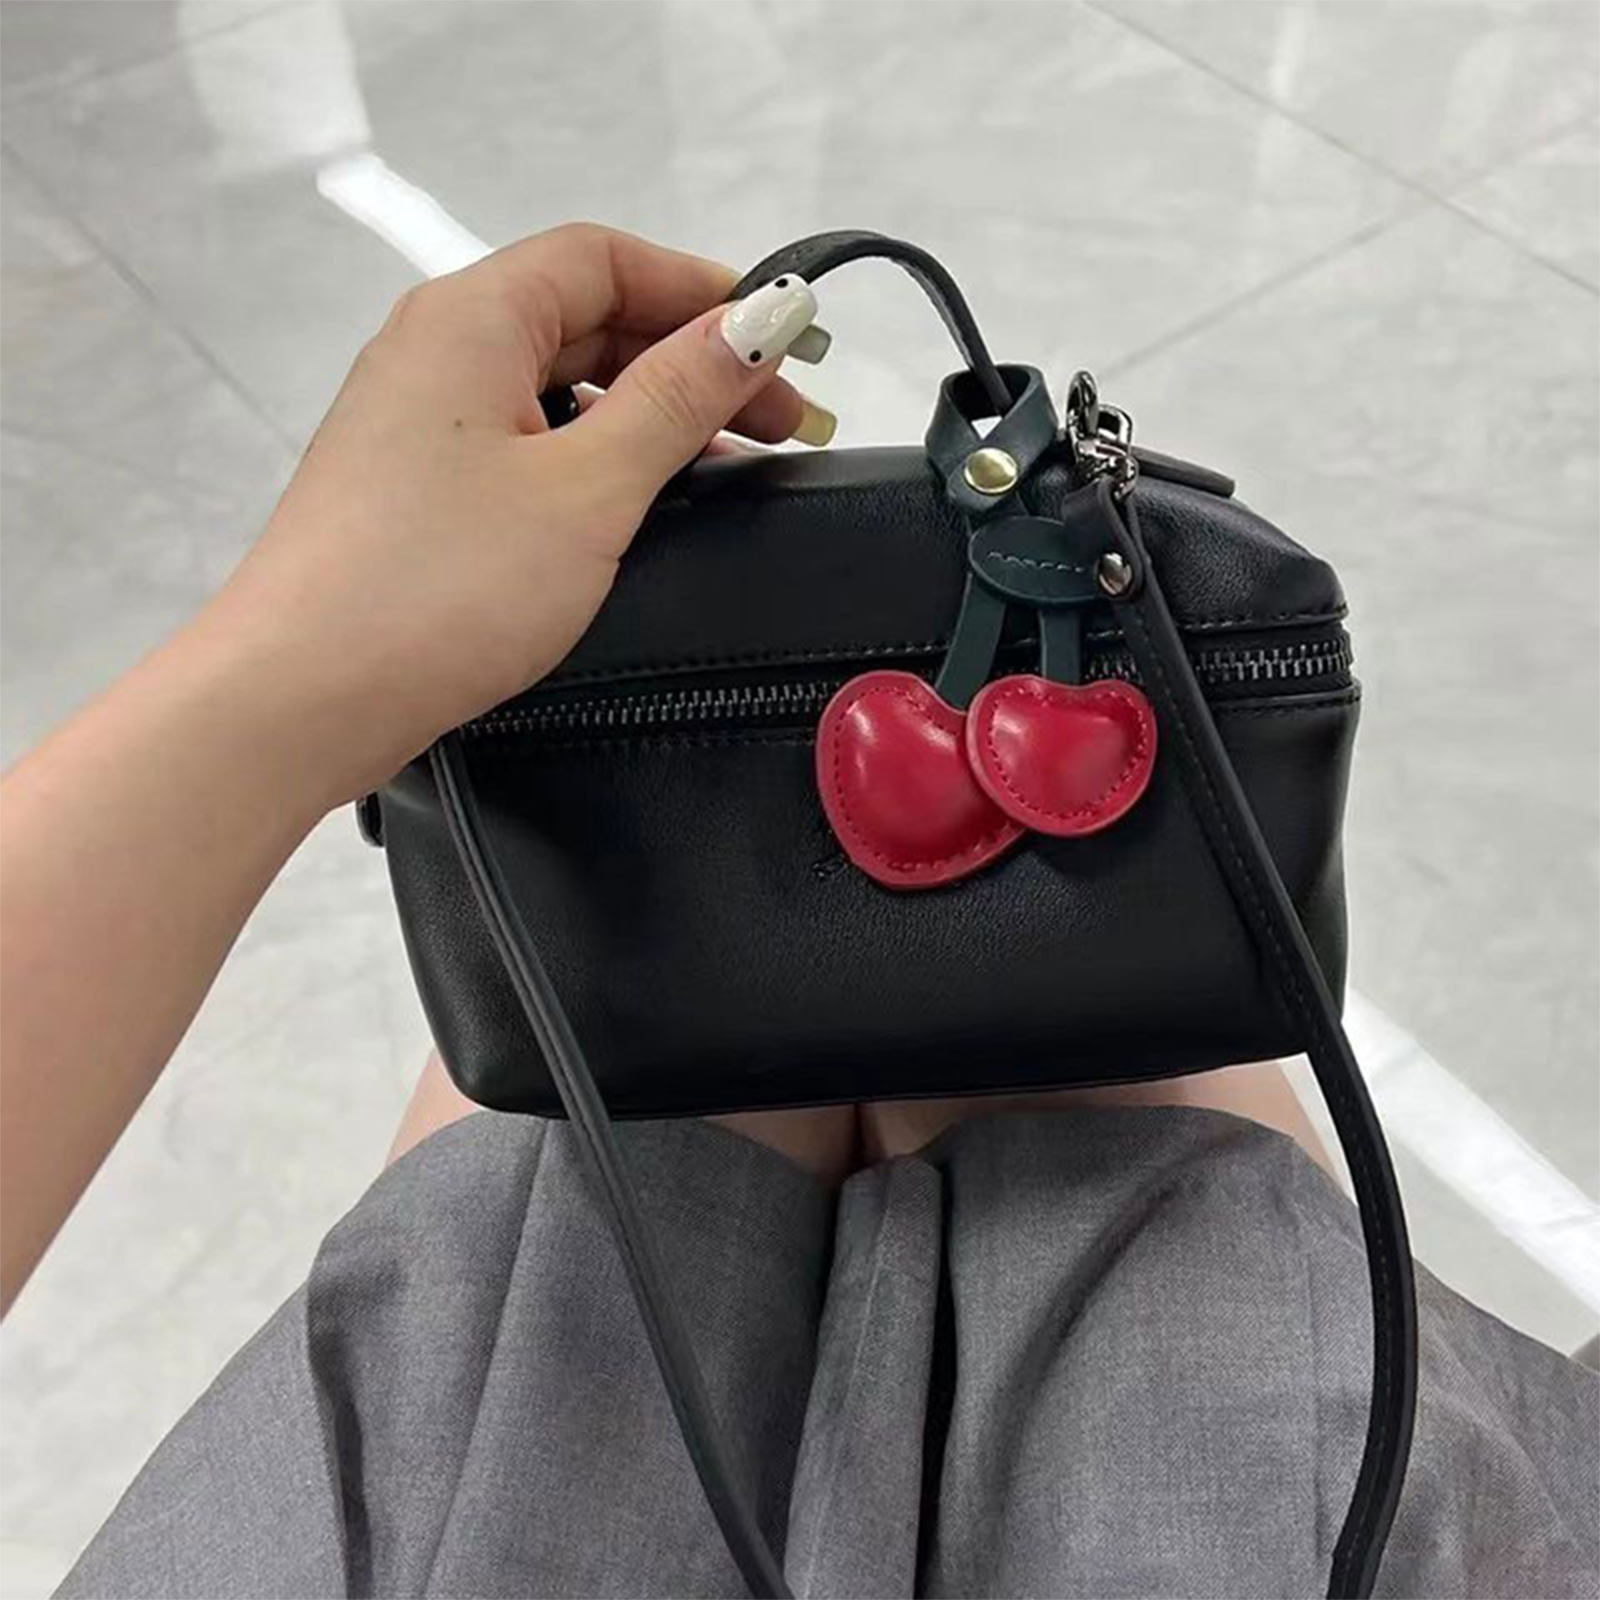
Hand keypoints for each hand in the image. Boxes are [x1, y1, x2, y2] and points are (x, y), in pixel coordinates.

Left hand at [199, 223, 830, 806]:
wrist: (299, 699)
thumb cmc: (444, 585)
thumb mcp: (589, 489)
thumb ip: (678, 399)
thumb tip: (757, 324)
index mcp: (472, 318)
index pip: (604, 258)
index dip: (702, 288)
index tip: (783, 339)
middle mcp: (436, 349)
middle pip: (583, 318)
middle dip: (688, 358)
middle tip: (782, 421)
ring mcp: (418, 421)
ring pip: (557, 387)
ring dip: (647, 415)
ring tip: (728, 468)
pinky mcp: (415, 490)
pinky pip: (525, 444)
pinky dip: (595, 459)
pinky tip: (644, 507)